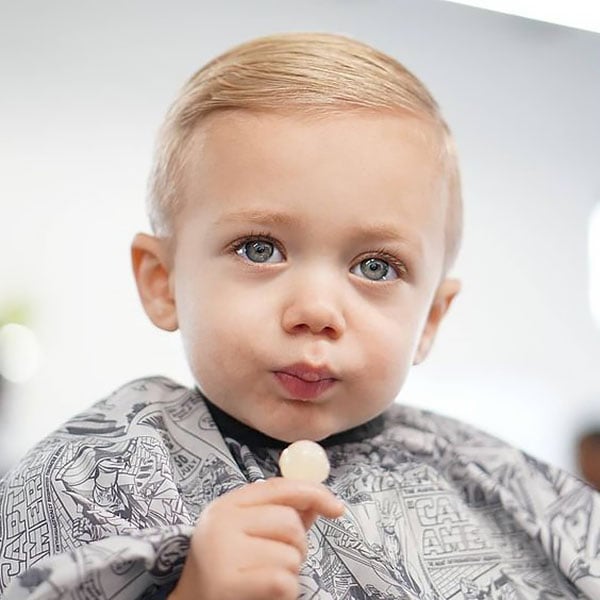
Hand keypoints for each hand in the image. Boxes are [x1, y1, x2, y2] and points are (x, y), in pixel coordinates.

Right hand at [168, 477, 343, 599]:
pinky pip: (283, 581)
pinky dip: (286, 592)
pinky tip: (266, 594)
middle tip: (283, 561)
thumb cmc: (228, 568)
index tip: (337, 508)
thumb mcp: (248, 533)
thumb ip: (280, 514)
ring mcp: (222, 551)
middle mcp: (222, 522)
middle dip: (298, 545)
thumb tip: (318, 500)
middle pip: (289, 522)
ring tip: (266, 578)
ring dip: (290, 572)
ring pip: (290, 554)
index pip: (279, 487)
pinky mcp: (227, 582)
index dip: (313, 493)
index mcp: (227, 504)